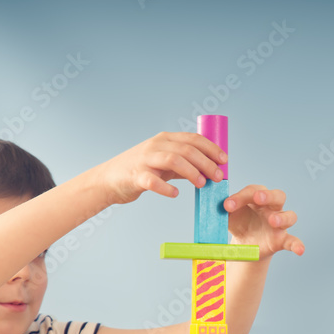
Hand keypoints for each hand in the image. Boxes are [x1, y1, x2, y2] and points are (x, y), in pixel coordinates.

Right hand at [100, 132, 227, 203]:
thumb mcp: (163, 161)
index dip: (211, 148)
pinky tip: (175, 194)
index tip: (225, 160)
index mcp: (165, 139)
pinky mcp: (136, 176)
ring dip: (191, 172)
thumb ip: (183, 163)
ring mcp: (145, 160)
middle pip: (186, 150)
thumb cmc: (140, 170)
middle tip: (218, 177)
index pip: (193, 139)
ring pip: (173, 160)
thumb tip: (209, 170)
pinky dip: (166, 188)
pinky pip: (153, 181)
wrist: (109, 179)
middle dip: (206, 163)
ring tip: (202, 184)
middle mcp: (156, 145)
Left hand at [224, 186, 303, 258]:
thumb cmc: (239, 224)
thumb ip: (222, 213)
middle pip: (277, 196)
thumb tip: (213, 209)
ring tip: (273, 221)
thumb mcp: (228, 218)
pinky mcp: (281, 239)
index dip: (241, 196)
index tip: (227, 206)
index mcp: (257, 198)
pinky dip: (297, 245)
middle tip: (258, 198)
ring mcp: (279, 224)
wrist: (245, 245)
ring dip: (282, 217)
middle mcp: (271, 208)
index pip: (253, 191)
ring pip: (290, 215)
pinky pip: (293, 241)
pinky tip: (300, 250)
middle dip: (268, 196)